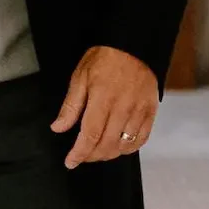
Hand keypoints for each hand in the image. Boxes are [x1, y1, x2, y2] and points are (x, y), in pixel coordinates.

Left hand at [51, 45, 158, 168]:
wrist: (133, 45)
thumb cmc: (102, 59)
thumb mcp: (80, 77)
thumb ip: (71, 106)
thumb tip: (58, 128)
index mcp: (102, 99)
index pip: (90, 135)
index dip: (79, 153)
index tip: (70, 162)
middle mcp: (123, 108)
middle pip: (107, 144)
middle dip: (92, 156)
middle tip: (81, 157)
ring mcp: (139, 111)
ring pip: (124, 145)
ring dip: (109, 154)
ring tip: (97, 152)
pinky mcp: (151, 112)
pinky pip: (141, 139)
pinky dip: (129, 148)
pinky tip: (118, 146)